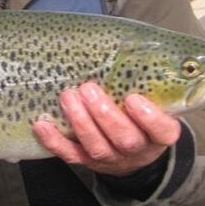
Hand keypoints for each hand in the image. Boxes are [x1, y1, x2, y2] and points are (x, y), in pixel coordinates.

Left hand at [33, 82, 180, 176]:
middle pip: (125, 139)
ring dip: (80, 122)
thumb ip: (143, 81)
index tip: (133, 98)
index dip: (149, 118)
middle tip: (88, 88)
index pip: (162, 131)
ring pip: (97, 147)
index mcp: (158, 134)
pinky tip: (42, 125)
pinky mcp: (89, 162)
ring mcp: (112, 159)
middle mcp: (138, 150)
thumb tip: (127, 43)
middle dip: (104, 114)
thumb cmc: (139, 114)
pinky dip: (55, 141)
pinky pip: (71, 155)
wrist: (131, 151)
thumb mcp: (151, 100)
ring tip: (67, 97)